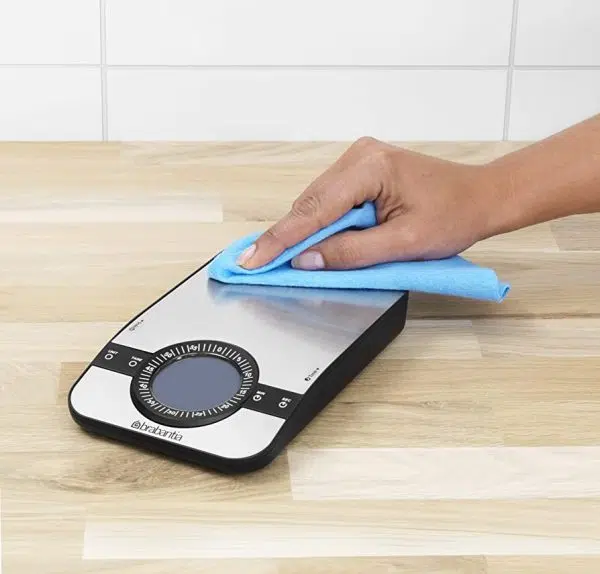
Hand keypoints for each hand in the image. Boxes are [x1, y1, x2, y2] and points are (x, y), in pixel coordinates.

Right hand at [237, 137, 503, 270]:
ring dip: (303, 231)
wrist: (479, 197)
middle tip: (256, 265)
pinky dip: (319, 223)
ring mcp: (359, 160)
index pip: (313, 211)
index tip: (251, 259)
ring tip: (281, 258)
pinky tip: (313, 242)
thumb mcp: (403, 243)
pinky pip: (330, 200)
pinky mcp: (362, 170)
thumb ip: (351, 252)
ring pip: (316, 202)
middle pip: (309, 204)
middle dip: (285, 236)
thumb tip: (306, 260)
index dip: (279, 239)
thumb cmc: (452, 216)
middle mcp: (359, 156)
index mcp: (370, 168)